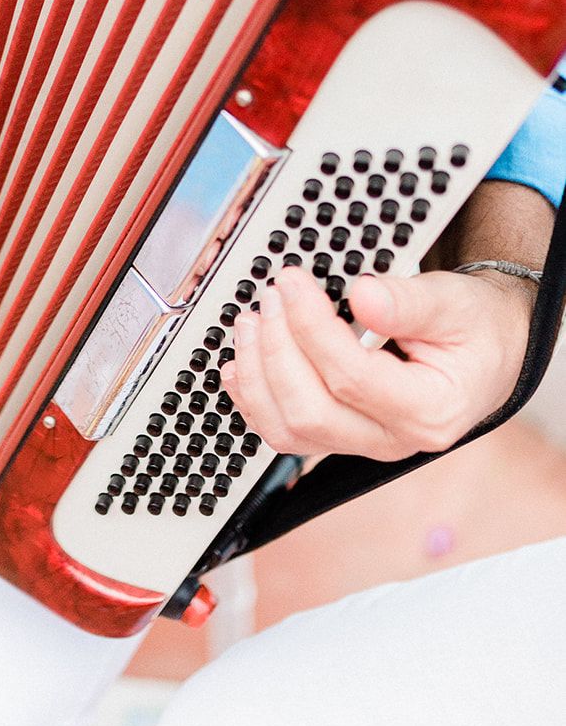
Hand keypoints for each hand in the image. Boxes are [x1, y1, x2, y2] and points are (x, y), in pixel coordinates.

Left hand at [223, 264, 534, 462]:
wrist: (485, 352)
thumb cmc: (473, 328)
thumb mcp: (455, 304)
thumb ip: (410, 302)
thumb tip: (363, 296)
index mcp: (429, 410)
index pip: (351, 377)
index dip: (311, 328)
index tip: (292, 283)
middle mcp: (394, 438)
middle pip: (312, 411)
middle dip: (278, 350)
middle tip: (269, 298)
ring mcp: (363, 442)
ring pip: (290, 431)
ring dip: (258, 376)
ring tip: (250, 323)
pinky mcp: (340, 434)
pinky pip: (285, 433)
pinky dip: (253, 400)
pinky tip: (240, 365)